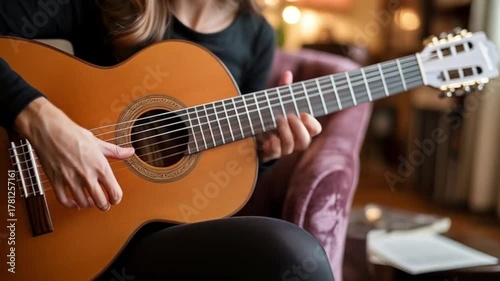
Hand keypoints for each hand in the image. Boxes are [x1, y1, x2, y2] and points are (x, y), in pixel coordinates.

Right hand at [15, 97, 134, 210]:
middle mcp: (87, 175)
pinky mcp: (56, 181)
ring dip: (89, 204)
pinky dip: (71, 205)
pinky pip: (64, 200)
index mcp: (100, 166)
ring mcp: (71, 180)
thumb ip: (115, 151)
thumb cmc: (73, 134)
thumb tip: (130, 152)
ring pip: (83, 203)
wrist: (49, 129)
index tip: (115, 199)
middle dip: (104, 205)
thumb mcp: (98, 142)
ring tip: (91, 201)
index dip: (116, 199)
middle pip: (100, 202)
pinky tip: (75, 202)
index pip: (114, 192)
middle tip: (104, 204)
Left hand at [257, 71, 321, 162]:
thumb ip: (282, 89)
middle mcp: (294, 140)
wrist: (251, 132)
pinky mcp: (270, 153)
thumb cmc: (269, 115)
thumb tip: (287, 74)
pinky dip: (272, 144)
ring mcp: (282, 148)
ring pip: (291, 146)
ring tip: (277, 120)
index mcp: (300, 128)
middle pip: (305, 141)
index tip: (303, 114)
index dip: (312, 123)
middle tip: (289, 115)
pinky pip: (275, 153)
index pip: (315, 130)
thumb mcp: (275, 101)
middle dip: (298, 128)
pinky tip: (268, 137)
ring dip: (285, 132)